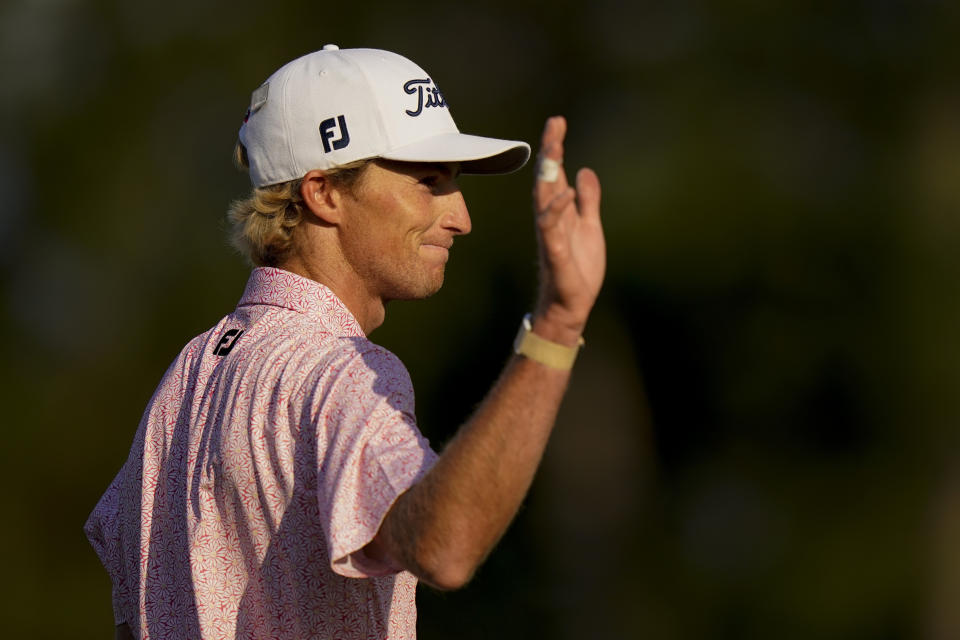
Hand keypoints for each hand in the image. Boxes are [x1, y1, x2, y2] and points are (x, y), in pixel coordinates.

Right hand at [531, 116, 605, 344]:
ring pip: (544, 198)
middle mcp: (551, 218)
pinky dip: (557, 210)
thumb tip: (586, 171)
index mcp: (560, 211)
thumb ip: (589, 201)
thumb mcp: (590, 227)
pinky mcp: (555, 253)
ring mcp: (550, 234)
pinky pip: (551, 228)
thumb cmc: (578, 268)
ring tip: (554, 149)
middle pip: (547, 178)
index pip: (554, 174)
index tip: (558, 122)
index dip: (555, 148)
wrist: (571, 305)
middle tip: (555, 123)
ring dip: (548, 174)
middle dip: (550, 150)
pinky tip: (567, 193)